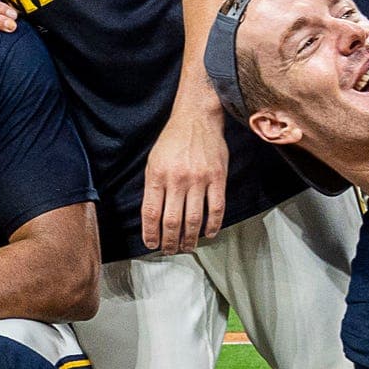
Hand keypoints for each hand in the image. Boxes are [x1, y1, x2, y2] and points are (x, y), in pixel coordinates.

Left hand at [139, 97, 227, 255]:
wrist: (197, 117)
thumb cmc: (173, 140)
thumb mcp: (153, 161)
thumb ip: (154, 187)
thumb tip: (153, 216)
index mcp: (157, 175)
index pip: (151, 213)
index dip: (150, 233)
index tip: (151, 244)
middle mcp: (177, 179)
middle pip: (172, 221)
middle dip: (170, 241)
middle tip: (170, 251)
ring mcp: (199, 179)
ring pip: (194, 219)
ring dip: (190, 238)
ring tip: (187, 248)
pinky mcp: (218, 178)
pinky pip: (216, 208)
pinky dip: (213, 225)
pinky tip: (209, 234)